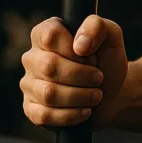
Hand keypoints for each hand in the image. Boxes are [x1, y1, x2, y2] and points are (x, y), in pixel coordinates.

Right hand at [20, 15, 128, 131]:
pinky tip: (85, 111)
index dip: (74, 49)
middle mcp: (32, 57)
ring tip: (96, 95)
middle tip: (98, 77)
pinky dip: (71, 115)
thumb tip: (80, 44)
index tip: (92, 56)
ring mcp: (29, 84)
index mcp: (46, 33)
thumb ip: (97, 27)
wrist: (112, 92)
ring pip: (48, 93)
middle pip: (49, 66)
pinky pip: (44, 115)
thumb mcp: (111, 37)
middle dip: (82, 75)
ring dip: (80, 96)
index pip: (50, 35)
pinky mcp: (31, 109)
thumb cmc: (107, 61)